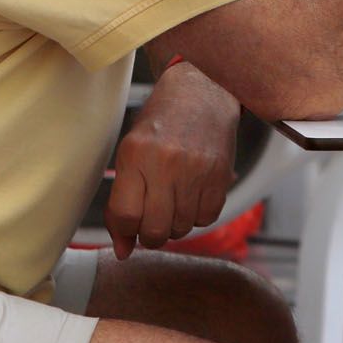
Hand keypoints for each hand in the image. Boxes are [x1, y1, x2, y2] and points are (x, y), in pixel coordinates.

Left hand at [104, 61, 239, 258]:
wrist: (202, 91)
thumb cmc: (161, 122)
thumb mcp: (131, 151)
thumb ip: (122, 200)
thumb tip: (122, 251)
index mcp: (136, 154)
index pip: (126, 215)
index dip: (124, 232)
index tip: (126, 231)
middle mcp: (167, 163)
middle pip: (155, 231)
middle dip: (150, 235)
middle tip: (150, 220)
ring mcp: (197, 171)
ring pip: (181, 229)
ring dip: (174, 225)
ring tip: (172, 200)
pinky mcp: (221, 176)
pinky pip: (206, 219)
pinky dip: (197, 216)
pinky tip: (191, 194)